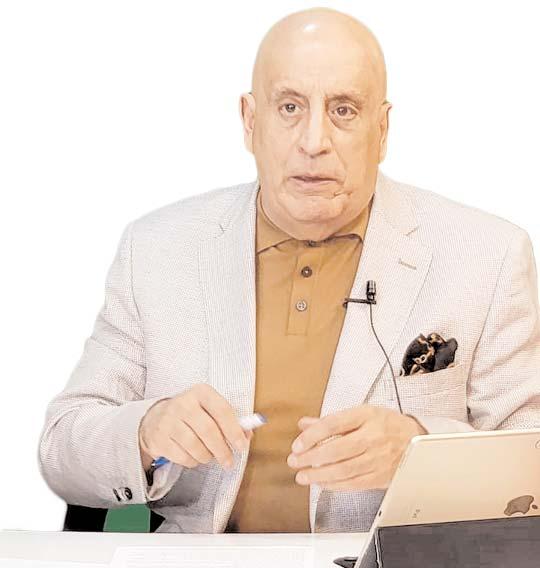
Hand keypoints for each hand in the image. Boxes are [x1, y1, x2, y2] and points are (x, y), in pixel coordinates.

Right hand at [139, 384, 251, 471]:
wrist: (156, 418)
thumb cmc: (192, 414)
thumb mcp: (210, 409)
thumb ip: (230, 420)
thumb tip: (247, 435)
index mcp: (201, 392)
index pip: (222, 410)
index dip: (234, 430)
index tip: (242, 446)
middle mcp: (183, 403)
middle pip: (208, 431)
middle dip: (222, 450)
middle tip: (229, 461)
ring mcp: (168, 420)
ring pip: (195, 447)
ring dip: (207, 457)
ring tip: (210, 455)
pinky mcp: (159, 438)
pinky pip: (182, 457)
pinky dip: (193, 461)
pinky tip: (194, 456)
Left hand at [286, 405, 426, 490]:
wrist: (417, 441)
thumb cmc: (387, 425)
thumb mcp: (361, 414)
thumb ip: (331, 421)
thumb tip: (305, 424)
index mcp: (366, 416)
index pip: (333, 424)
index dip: (312, 435)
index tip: (298, 444)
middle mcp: (372, 437)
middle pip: (337, 449)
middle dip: (311, 458)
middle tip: (295, 461)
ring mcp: (378, 458)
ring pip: (344, 470)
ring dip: (319, 475)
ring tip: (303, 476)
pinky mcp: (381, 476)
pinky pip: (354, 484)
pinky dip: (335, 485)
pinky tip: (322, 483)